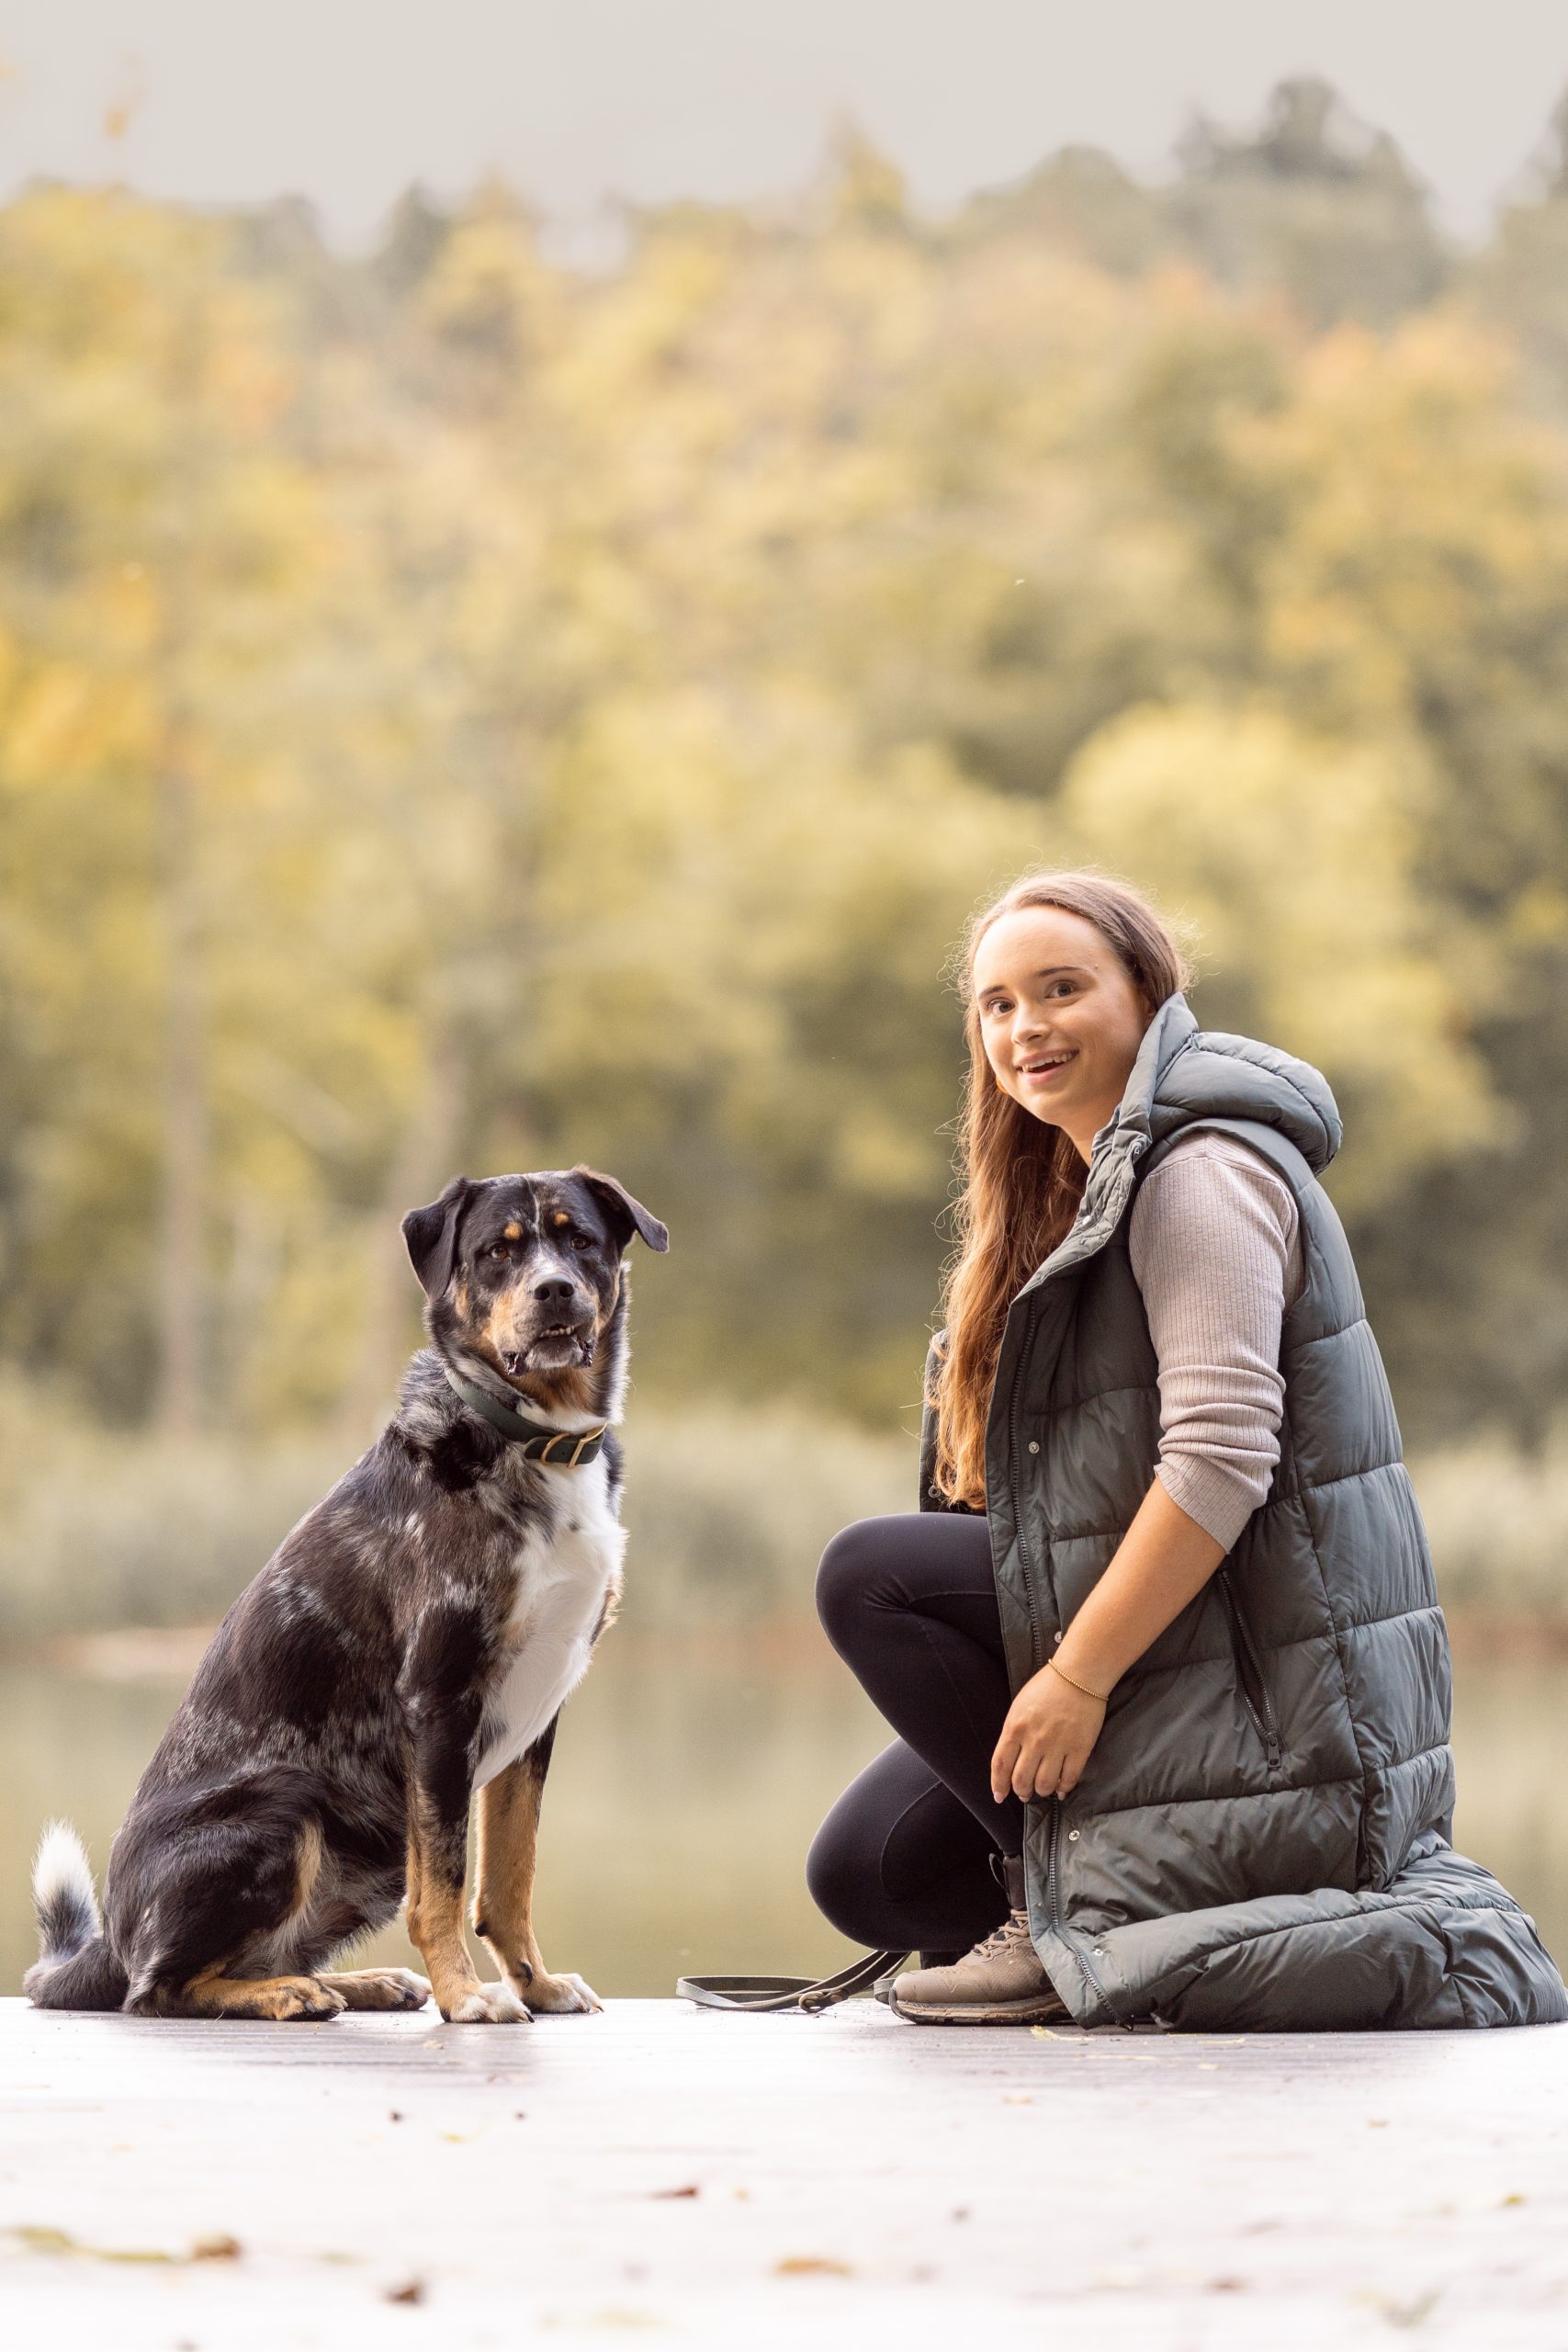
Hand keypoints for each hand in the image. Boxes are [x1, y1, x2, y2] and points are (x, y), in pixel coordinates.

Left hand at [991, 1659, 1106, 1802]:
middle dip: (1021, 1791)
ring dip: (1041, 1791)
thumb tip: (1011, 1759)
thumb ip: (1013, 1733)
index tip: (999, 1796)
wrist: (1079, 1674)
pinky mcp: (1080, 1748)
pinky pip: (1069, 1778)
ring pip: (1044, 1784)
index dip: (998, 1785)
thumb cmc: (1047, 1687)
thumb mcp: (1019, 1706)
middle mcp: (1034, 1740)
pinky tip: (1061, 1789)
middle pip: (1021, 1779)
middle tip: (1024, 1794)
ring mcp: (1058, 1745)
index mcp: (1015, 1727)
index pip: (1000, 1765)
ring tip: (1042, 1790)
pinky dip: (1064, 1788)